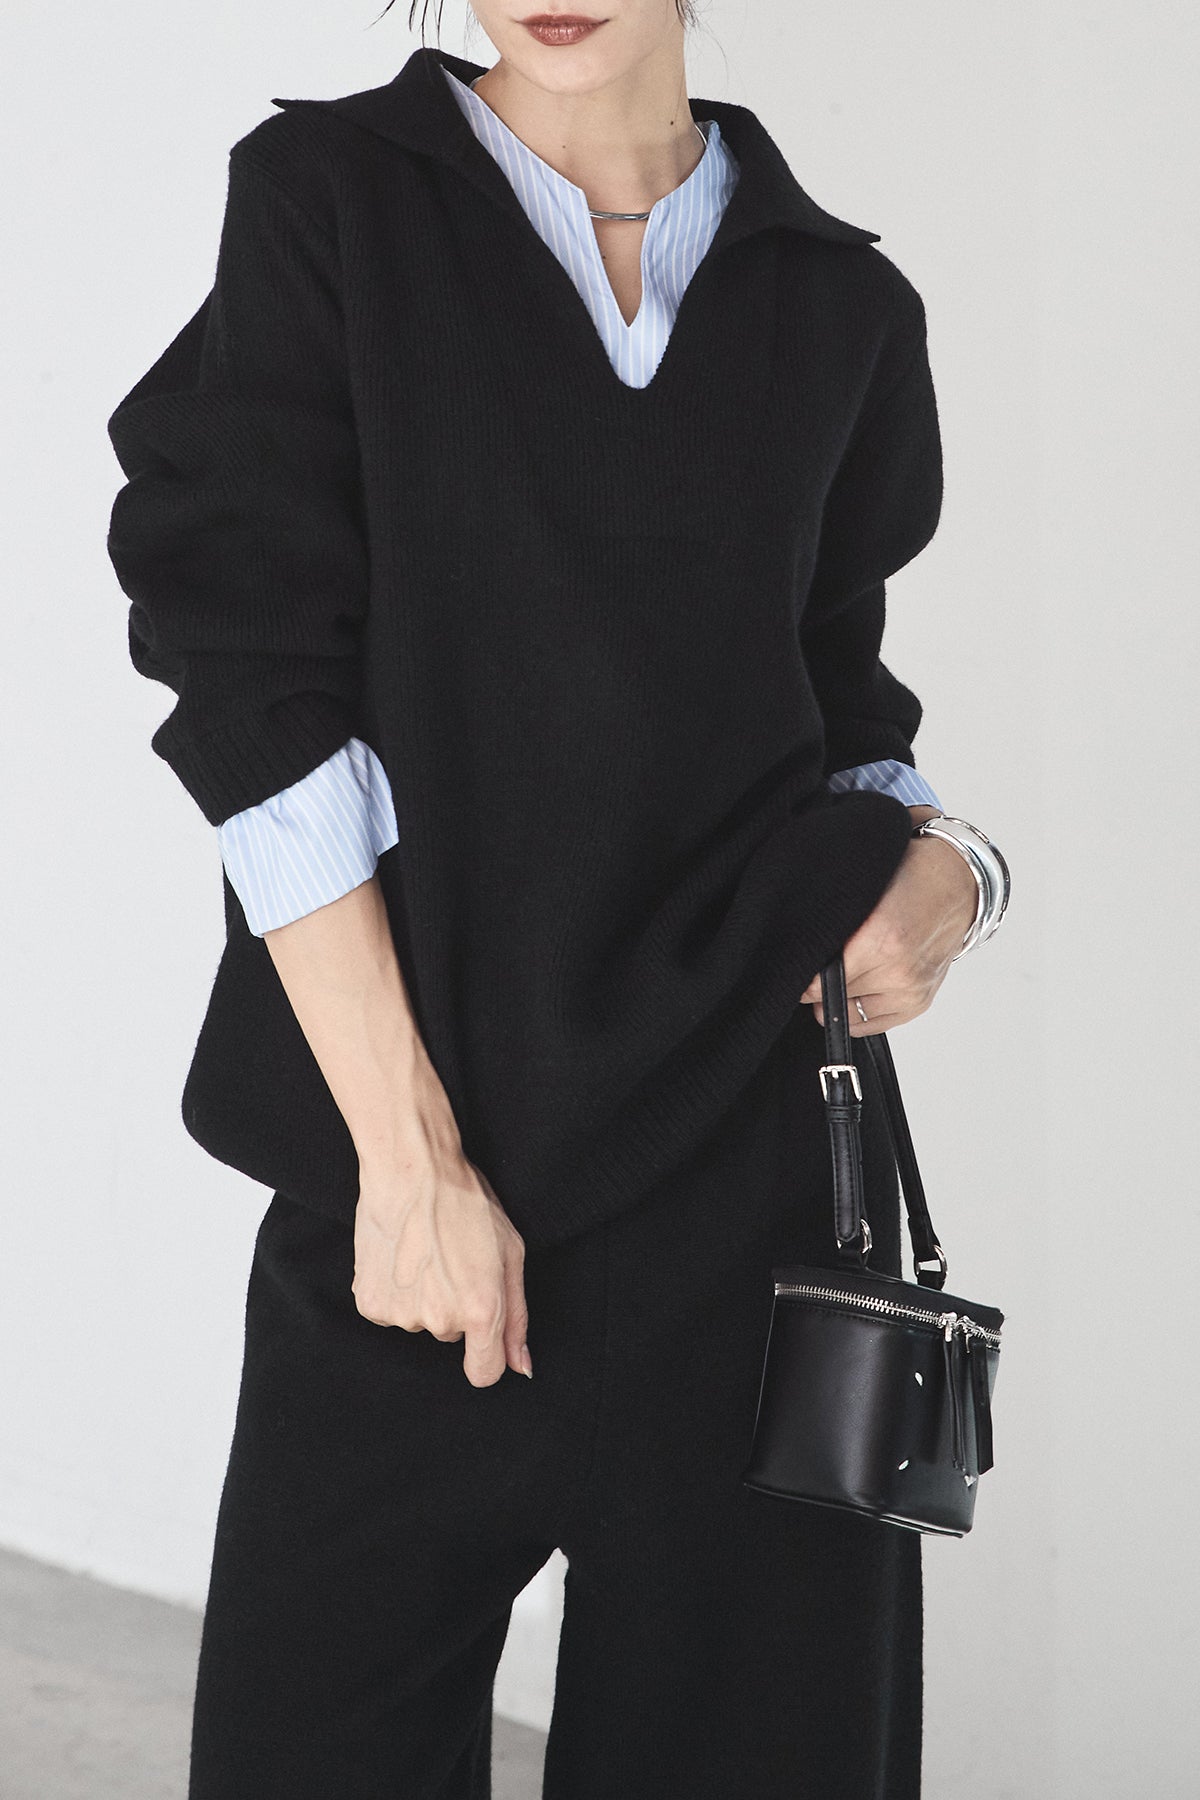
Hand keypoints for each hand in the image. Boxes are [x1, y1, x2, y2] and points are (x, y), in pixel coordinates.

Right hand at [352, 1091, 530, 1387]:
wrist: (410, 1170)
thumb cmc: (467, 1203)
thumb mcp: (511, 1253)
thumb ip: (517, 1318)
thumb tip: (521, 1366)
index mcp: (481, 1311)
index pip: (484, 1374)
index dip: (487, 1355)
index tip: (483, 1332)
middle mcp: (440, 1321)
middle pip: (453, 1336)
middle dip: (457, 1306)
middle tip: (453, 1260)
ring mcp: (401, 1314)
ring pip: (421, 1321)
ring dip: (424, 1296)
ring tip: (425, 1251)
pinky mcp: (370, 1303)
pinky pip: (390, 1311)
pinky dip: (395, 1291)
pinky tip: (401, 1256)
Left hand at [798, 805, 978, 1033]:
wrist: (956, 885)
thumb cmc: (907, 879)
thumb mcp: (859, 891)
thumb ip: (827, 924)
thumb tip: (794, 955)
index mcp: (879, 940)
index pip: (816, 982)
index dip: (797, 975)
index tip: (791, 966)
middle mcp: (897, 971)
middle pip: (828, 998)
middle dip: (816, 983)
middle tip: (817, 962)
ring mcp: (910, 991)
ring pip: (847, 1013)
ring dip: (838, 996)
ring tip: (845, 967)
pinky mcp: (918, 1003)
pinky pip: (870, 1024)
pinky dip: (858, 1009)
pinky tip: (859, 985)